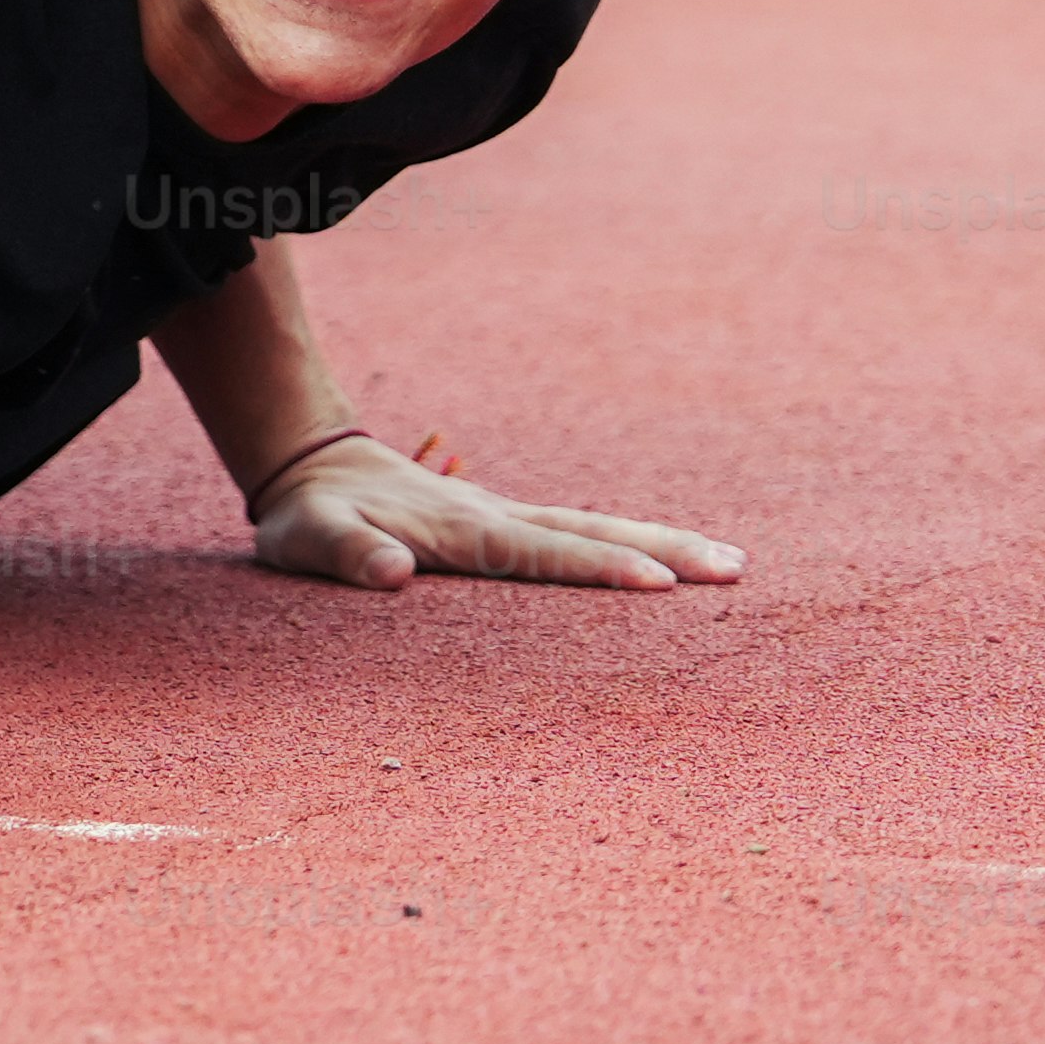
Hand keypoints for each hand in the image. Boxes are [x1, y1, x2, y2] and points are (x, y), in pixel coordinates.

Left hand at [244, 433, 744, 594]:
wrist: (313, 462)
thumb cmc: (310, 512)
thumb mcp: (309, 534)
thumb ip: (346, 551)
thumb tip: (391, 573)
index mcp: (460, 528)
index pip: (540, 552)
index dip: (599, 568)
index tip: (657, 582)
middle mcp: (496, 517)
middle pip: (592, 530)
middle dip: (664, 548)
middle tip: (735, 568)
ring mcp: (504, 516)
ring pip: (593, 527)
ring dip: (659, 541)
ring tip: (729, 562)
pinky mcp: (503, 524)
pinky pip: (575, 535)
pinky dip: (626, 544)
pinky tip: (665, 561)